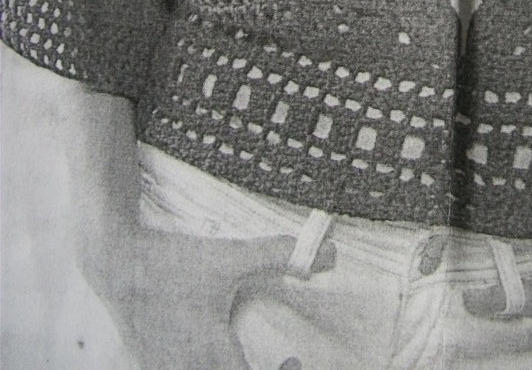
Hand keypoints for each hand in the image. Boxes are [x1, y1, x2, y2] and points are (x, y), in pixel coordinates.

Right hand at [81, 223, 294, 369]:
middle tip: (280, 363)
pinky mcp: (150, 365)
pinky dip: (204, 367)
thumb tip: (329, 256)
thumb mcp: (231, 257)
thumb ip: (280, 256)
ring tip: (244, 359)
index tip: (293, 361)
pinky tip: (211, 352)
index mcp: (211, 356)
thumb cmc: (175, 262)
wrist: (119, 263)